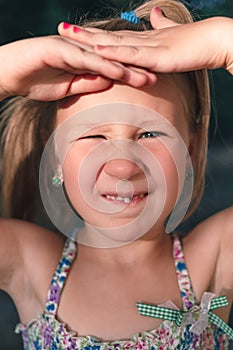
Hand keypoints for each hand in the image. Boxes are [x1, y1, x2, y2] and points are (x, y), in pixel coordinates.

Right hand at [0, 35, 155, 101]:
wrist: (6, 73)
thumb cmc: (34, 81)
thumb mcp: (67, 88)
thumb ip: (87, 83)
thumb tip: (107, 83)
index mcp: (83, 60)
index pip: (112, 66)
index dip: (131, 73)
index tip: (150, 81)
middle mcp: (80, 51)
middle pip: (113, 59)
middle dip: (136, 68)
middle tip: (158, 75)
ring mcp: (71, 48)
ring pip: (103, 58)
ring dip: (125, 67)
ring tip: (145, 75)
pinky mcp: (60, 50)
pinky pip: (85, 59)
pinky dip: (102, 65)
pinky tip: (118, 72)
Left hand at [58, 8, 232, 74]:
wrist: (214, 41)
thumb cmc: (195, 42)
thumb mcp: (172, 37)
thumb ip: (160, 28)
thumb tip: (155, 16)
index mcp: (142, 40)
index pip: (113, 37)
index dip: (93, 34)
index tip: (75, 31)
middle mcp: (140, 41)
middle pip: (106, 37)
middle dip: (83, 34)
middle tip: (60, 28)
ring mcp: (147, 47)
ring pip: (113, 44)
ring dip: (90, 40)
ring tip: (69, 35)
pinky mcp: (156, 56)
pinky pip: (131, 55)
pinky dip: (112, 53)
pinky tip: (96, 50)